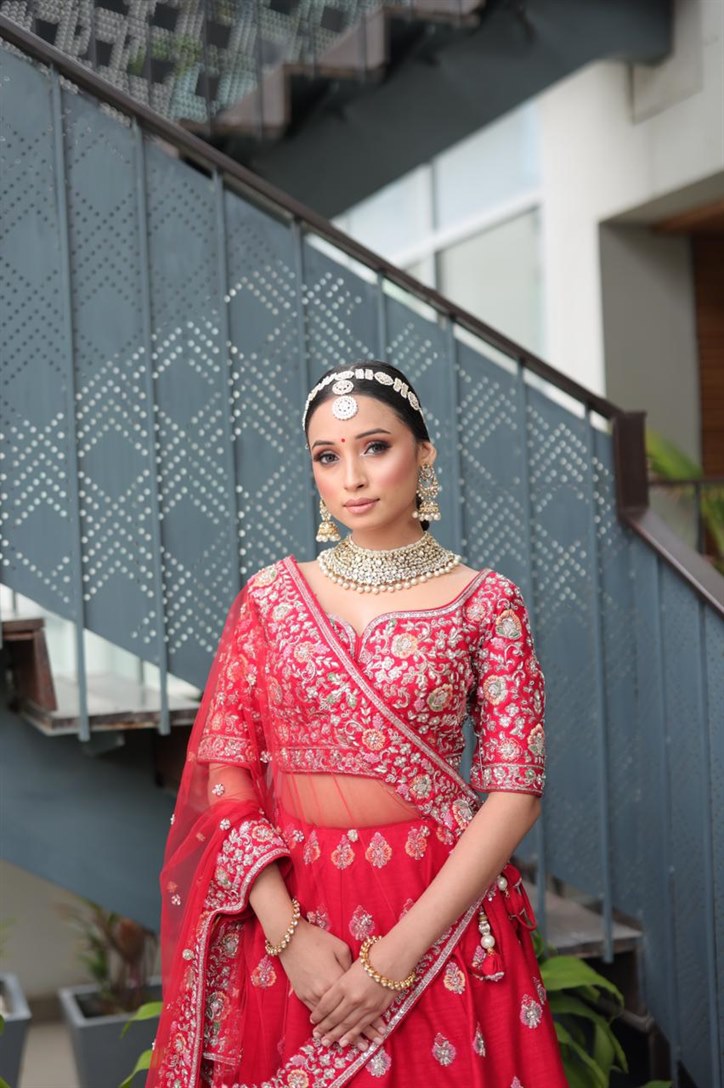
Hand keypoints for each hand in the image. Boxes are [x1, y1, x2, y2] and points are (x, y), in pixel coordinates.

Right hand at [279, 921, 385, 1051]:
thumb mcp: (341, 950)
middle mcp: (326, 993)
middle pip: (344, 1017)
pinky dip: (322, 1024)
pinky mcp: (302, 994)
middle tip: (366, 1047)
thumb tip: (357, 981)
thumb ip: (350, 968)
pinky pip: (315, 1014)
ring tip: (347, 1045)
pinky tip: (326, 1033)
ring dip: (337, 1033)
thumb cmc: (319, 939)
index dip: (368, 1020)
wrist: (291, 937)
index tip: (378, 1032)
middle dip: (356, 1033)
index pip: (357, 1006)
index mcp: (339, 981)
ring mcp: (312, 995)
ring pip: (328, 1019)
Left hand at [309, 936, 416, 1048]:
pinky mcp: (377, 1010)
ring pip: (347, 1025)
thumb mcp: (351, 964)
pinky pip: (362, 1026)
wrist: (396, 956)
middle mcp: (353, 997)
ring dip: (336, 1035)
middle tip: (316, 1035)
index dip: (318, 1013)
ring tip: (327, 1042)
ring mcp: (366, 1006)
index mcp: (344, 983)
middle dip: (324, 1027)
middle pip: (334, 1017)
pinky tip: (345, 1042)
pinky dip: (352, 1035)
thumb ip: (342, 979)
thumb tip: (333, 991)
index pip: (326, 1003)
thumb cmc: (372, 955)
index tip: (312, 1020)